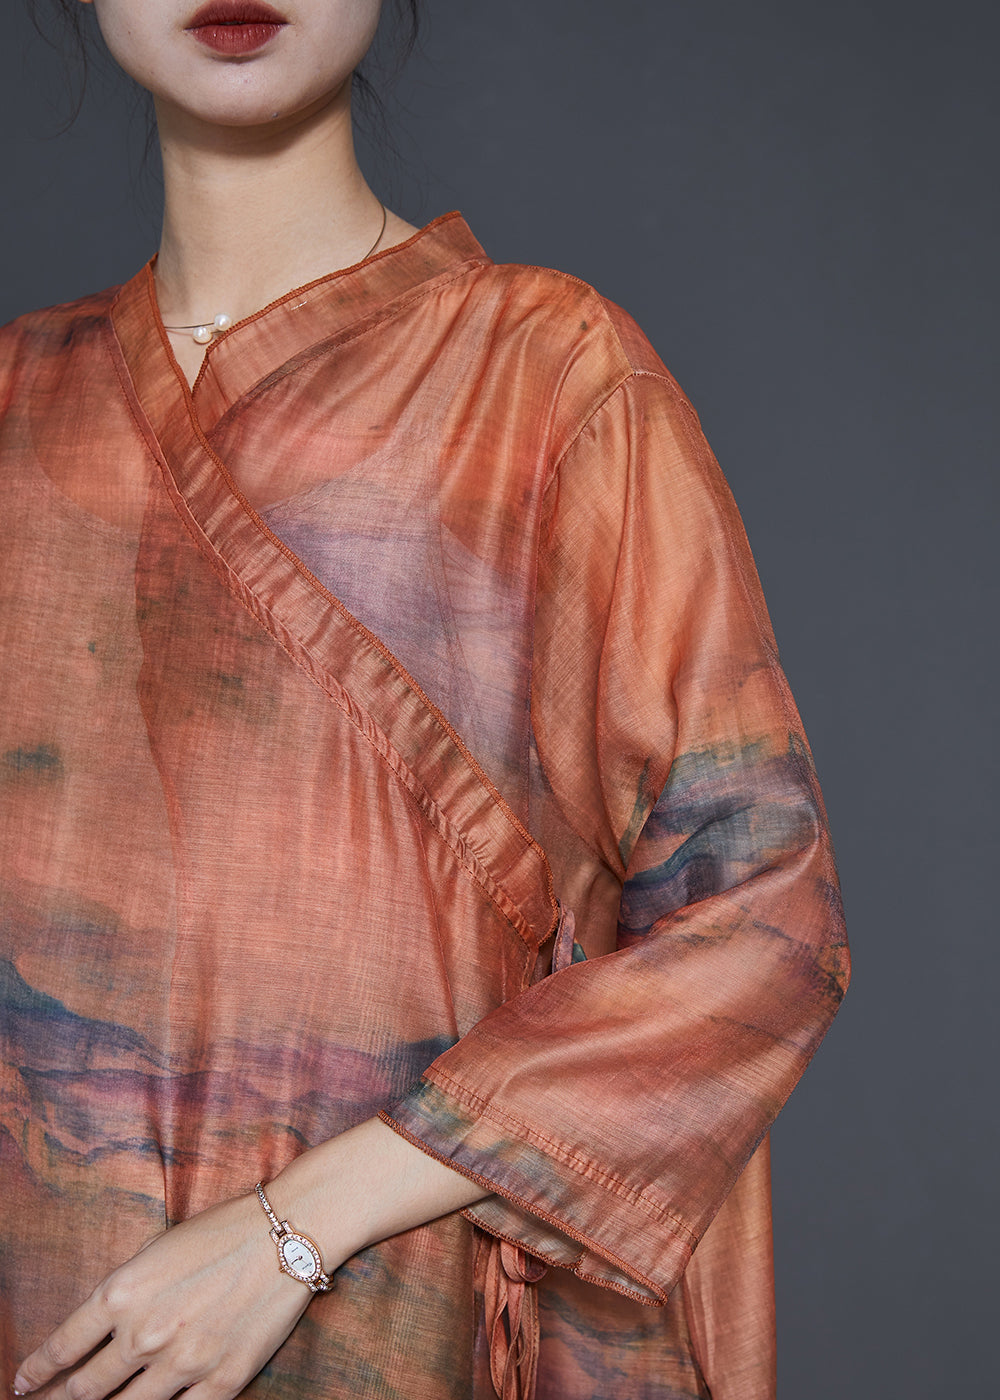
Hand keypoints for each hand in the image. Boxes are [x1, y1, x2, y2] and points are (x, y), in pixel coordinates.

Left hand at [13, 1117, 489, 1399]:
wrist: (289, 1235)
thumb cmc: (224, 1230)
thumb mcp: (159, 1250)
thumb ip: (126, 1293)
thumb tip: (99, 1332)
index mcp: (122, 1294)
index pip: (62, 1348)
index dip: (37, 1373)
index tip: (23, 1385)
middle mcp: (144, 1335)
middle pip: (86, 1389)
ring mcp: (181, 1364)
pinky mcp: (219, 1382)